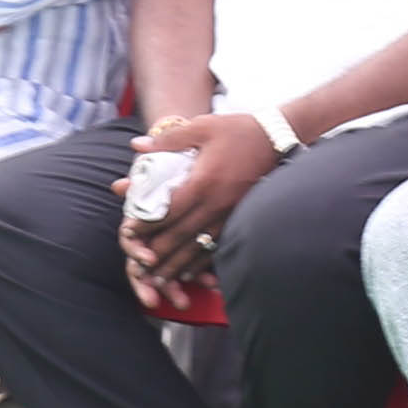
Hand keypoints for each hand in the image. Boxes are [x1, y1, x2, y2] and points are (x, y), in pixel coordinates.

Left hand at [116, 112, 271, 302]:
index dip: (146, 224)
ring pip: (198, 247)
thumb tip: (137, 146)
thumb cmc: (238, 130)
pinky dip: (200, 263)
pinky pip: (217, 246)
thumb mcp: (202, 127)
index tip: (128, 233)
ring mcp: (230, 213)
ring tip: (158, 280)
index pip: (168, 210)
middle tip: (137, 268)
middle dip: (157, 254)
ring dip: (176, 265)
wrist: (278, 137)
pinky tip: (188, 273)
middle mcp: (216, 203)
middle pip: (180, 236)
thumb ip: (168, 139)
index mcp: (203, 181)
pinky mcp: (240, 217)